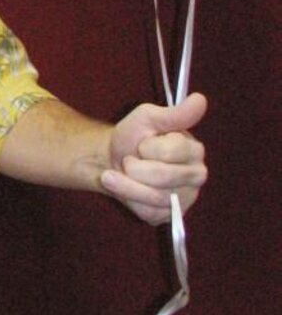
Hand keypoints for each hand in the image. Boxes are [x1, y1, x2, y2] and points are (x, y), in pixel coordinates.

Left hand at [102, 93, 207, 224]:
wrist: (113, 159)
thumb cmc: (134, 136)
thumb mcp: (148, 117)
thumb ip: (174, 113)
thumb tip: (200, 99)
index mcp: (194, 150)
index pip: (172, 152)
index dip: (147, 147)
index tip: (142, 143)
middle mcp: (197, 175)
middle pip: (163, 177)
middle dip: (134, 167)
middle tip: (128, 159)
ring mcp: (186, 198)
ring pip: (155, 198)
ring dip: (126, 185)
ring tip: (115, 174)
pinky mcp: (170, 215)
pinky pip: (149, 213)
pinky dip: (130, 200)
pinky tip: (126, 189)